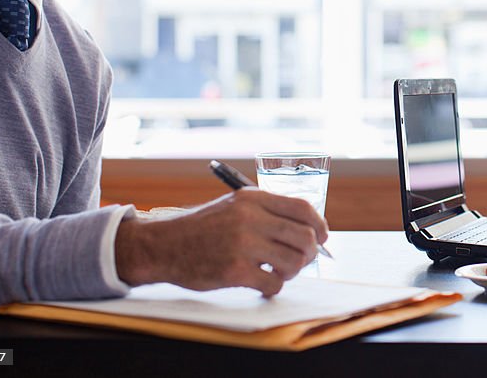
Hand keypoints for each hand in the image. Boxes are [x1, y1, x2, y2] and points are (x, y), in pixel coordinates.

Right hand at [115, 188, 328, 296]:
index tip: (322, 238)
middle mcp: (250, 218)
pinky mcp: (234, 271)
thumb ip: (268, 214)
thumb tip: (308, 230)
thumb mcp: (235, 207)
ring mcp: (242, 244)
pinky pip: (274, 283)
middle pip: (305, 237)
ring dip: (293, 271)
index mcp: (253, 199)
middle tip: (302, 260)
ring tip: (279, 272)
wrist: (164, 245)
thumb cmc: (203, 229)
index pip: (303, 208)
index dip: (320, 225)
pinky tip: (264, 285)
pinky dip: (274, 287)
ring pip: (294, 262)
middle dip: (310, 253)